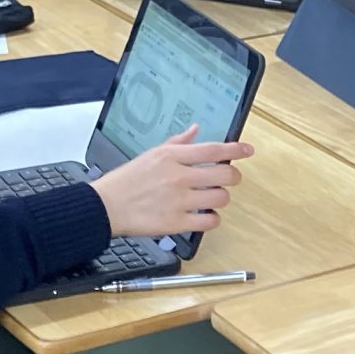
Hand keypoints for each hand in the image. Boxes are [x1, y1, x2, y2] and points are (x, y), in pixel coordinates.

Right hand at [92, 127, 251, 237]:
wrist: (106, 207)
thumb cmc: (126, 181)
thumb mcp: (150, 154)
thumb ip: (177, 143)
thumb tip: (196, 130)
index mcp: (172, 157)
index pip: (213, 150)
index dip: (236, 149)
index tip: (248, 150)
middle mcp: (179, 177)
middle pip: (225, 174)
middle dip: (233, 176)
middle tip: (229, 178)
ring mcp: (179, 201)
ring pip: (221, 198)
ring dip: (221, 198)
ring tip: (212, 198)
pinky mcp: (176, 223)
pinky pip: (210, 221)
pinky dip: (212, 219)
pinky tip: (205, 216)